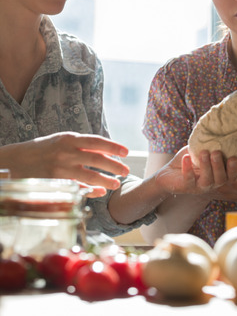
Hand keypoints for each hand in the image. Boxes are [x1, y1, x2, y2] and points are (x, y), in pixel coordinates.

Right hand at [2, 132, 128, 196]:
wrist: (16, 161)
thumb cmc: (43, 149)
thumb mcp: (62, 140)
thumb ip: (82, 145)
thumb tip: (105, 150)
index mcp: (69, 138)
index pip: (97, 141)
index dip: (113, 147)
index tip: (126, 152)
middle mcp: (67, 152)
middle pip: (97, 159)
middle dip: (115, 165)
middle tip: (126, 170)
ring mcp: (62, 169)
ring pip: (91, 176)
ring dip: (107, 181)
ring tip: (116, 184)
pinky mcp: (57, 183)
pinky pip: (79, 188)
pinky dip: (91, 190)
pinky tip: (100, 192)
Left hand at [155, 148, 236, 199]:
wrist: (169, 172)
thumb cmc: (189, 159)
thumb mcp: (199, 150)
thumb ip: (208, 144)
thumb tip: (216, 129)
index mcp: (218, 175)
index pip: (231, 176)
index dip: (234, 169)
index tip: (234, 157)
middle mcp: (212, 183)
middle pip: (221, 179)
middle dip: (219, 165)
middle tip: (216, 152)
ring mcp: (199, 187)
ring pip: (207, 181)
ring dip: (206, 166)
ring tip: (203, 153)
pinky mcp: (186, 187)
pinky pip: (188, 180)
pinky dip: (188, 168)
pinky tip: (186, 158)